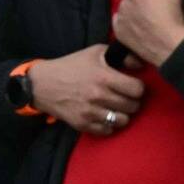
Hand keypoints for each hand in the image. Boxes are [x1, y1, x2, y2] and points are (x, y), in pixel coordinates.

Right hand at [27, 44, 146, 135]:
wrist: (42, 84)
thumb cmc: (72, 65)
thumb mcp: (97, 52)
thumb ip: (122, 56)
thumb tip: (142, 64)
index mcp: (104, 78)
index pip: (137, 89)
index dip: (138, 88)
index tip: (133, 86)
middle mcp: (98, 96)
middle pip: (132, 106)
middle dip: (133, 101)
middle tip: (126, 97)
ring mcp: (89, 112)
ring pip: (122, 121)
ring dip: (123, 114)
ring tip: (118, 108)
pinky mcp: (81, 124)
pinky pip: (106, 131)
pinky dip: (109, 125)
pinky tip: (106, 116)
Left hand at [112, 0, 183, 67]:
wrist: (170, 46)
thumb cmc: (175, 16)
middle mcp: (125, 1)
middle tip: (154, 2)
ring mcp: (120, 18)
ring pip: (126, 6)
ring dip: (134, 8)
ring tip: (148, 17)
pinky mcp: (118, 32)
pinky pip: (121, 21)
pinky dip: (128, 22)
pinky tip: (140, 27)